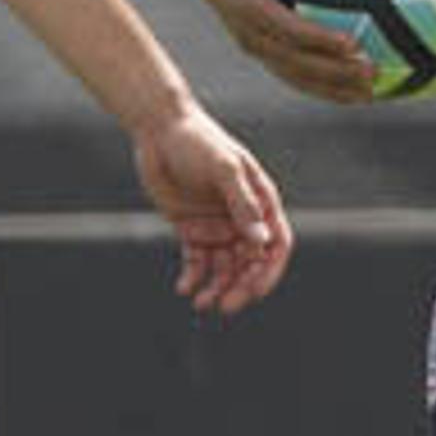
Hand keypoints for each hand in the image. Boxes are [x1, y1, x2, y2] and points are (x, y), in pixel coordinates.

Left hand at [133, 105, 292, 315]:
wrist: (159, 129)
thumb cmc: (197, 141)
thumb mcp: (223, 168)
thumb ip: (242, 204)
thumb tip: (260, 240)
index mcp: (261, 202)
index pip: (276, 244)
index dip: (269, 271)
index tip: (255, 292)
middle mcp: (243, 217)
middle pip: (250, 263)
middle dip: (240, 287)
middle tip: (224, 306)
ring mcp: (217, 225)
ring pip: (224, 267)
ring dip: (216, 287)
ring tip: (201, 303)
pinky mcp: (192, 229)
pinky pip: (197, 261)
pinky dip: (193, 277)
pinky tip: (184, 288)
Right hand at [188, 0, 378, 103]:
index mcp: (249, 8)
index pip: (288, 30)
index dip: (318, 39)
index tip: (352, 42)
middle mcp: (252, 35)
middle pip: (296, 62)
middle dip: (333, 72)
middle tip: (371, 71)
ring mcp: (258, 49)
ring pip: (297, 77)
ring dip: (333, 88)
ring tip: (371, 92)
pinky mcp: (267, 54)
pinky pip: (298, 77)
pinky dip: (326, 88)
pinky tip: (358, 91)